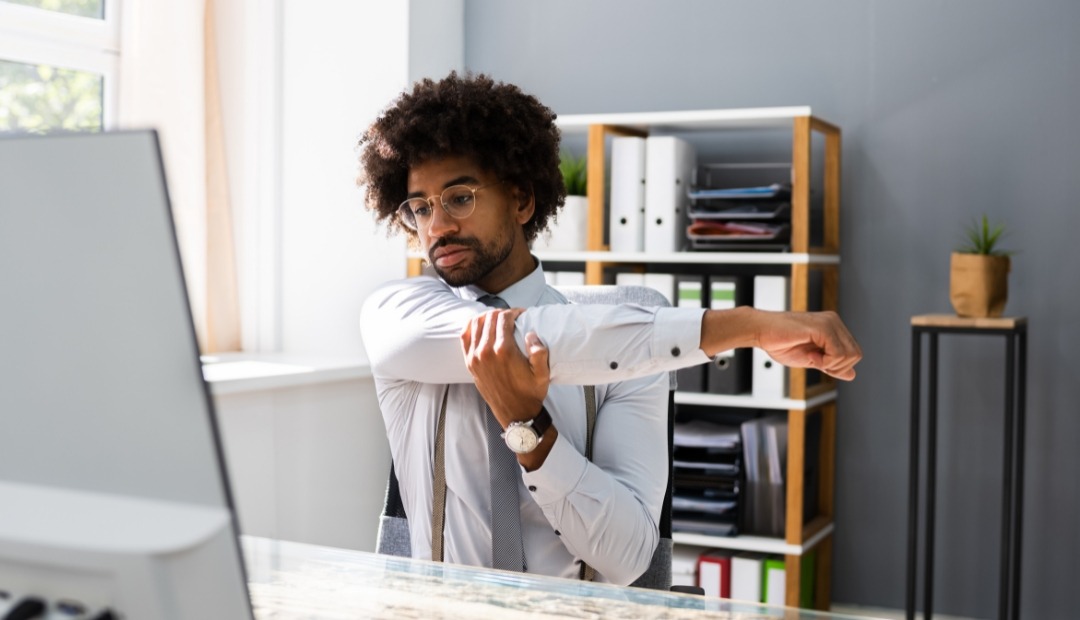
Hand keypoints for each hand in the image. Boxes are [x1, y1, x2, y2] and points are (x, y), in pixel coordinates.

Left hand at [459, 308, 550, 425]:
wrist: (515, 413)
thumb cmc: (530, 393)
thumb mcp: (543, 374)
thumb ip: (540, 351)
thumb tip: (531, 334)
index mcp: (504, 351)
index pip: (504, 318)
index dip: (514, 312)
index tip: (521, 314)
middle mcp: (486, 352)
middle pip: (490, 318)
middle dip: (502, 313)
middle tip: (512, 317)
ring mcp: (475, 357)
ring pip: (476, 323)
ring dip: (488, 317)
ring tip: (498, 319)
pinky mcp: (470, 363)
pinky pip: (465, 336)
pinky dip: (472, 326)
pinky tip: (481, 325)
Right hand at [754, 310, 861, 379]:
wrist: (760, 331)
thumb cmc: (779, 342)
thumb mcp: (811, 359)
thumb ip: (831, 364)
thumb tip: (852, 374)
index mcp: (832, 327)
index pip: (853, 352)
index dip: (838, 366)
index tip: (817, 362)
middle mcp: (834, 322)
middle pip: (856, 354)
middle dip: (837, 367)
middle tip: (815, 362)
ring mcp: (830, 322)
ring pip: (850, 355)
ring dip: (830, 364)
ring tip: (811, 357)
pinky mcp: (823, 327)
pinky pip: (838, 353)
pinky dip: (826, 362)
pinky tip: (810, 356)